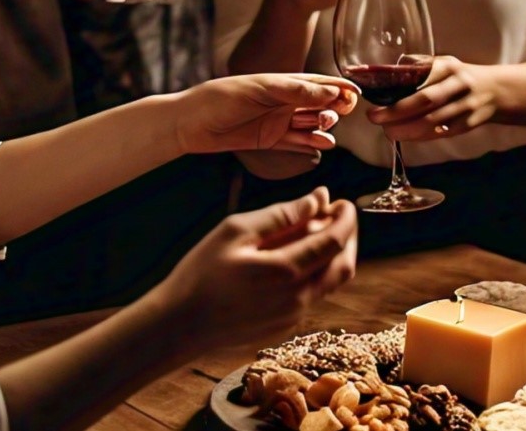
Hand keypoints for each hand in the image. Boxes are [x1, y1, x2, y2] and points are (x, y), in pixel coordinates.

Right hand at [155, 187, 357, 356]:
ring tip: (312, 230)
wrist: (179, 325)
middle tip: (332, 214)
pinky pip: (312, 295)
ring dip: (332, 254)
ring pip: (331, 282)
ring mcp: (292, 316)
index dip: (346, 218)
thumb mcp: (236, 230)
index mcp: (286, 271)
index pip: (336, 241)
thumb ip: (282, 215)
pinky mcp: (284, 326)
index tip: (342, 201)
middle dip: (347, 235)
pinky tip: (293, 256)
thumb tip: (317, 199)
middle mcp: (297, 298)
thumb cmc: (201, 273)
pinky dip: (314, 271)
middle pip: (343, 265)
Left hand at [177, 73, 359, 155]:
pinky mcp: (270, 141)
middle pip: (320, 105)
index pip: (319, 83)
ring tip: (324, 133)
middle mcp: (285, 101)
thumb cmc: (221, 97)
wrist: (189, 123)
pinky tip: (323, 146)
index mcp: (284, 82)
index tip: (355, 96)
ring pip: (311, 125)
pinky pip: (297, 143)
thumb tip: (330, 91)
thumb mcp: (261, 89)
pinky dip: (311, 144)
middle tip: (332, 116)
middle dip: (332, 110)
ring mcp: (278, 121)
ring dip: (322, 128)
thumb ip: (295, 91)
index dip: (339, 88)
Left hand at [368, 55, 496, 141]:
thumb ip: (420, 66)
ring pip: (432, 121)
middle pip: (425, 101)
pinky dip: (421, 136)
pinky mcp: (468, 124)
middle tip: (375, 118)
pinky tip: (406, 136)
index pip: (420, 76)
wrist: (498, 91)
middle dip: (396, 112)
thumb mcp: (445, 63)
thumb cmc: (462, 76)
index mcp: (448, 66)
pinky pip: (441, 133)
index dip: (398, 86)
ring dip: (406, 129)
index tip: (377, 96)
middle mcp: (458, 84)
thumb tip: (387, 71)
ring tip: (387, 131)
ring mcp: (465, 106)